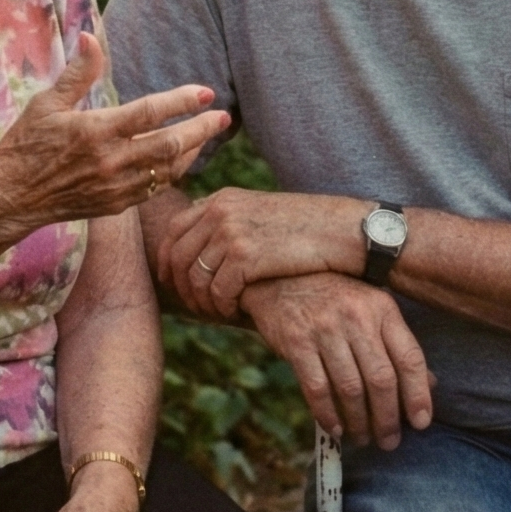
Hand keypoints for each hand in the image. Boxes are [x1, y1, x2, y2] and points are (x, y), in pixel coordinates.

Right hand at [0, 33, 228, 236]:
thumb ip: (77, 73)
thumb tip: (91, 37)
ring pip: (167, 170)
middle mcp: (110, 161)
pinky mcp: (114, 205)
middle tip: (223, 117)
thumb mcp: (46, 104)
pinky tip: (179, 160)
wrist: (11, 197)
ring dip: (191, 152)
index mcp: (96, 131)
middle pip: (170, 145)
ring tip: (207, 135)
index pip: (150, 112)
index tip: (206, 92)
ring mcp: (115, 187)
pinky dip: (172, 173)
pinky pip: (154, 189)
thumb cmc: (25, 145)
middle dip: (201, 130)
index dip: (182, 100)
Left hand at [164, 188, 367, 318]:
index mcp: (221, 198)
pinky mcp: (246, 255)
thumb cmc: (305, 227)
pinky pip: (218, 291)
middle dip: (182, 288)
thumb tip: (200, 249)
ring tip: (220, 313)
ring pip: (196, 278)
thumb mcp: (259, 212)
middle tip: (196, 307)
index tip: (172, 283)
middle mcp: (220, 210)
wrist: (342, 229)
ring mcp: (231, 231)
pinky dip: (224, 307)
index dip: (168, 261)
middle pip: (178, 257)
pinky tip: (237, 312)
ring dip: (204, 302)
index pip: (173, 230)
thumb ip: (228, 222)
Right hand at [243, 272, 433, 449]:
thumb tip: (429, 385)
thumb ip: (397, 345)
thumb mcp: (372, 309)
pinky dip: (328, 414)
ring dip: (359, 422)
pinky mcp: (297, 340)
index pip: (409, 358)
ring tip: (363, 438)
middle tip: (389, 441)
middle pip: (381, 379)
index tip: (421, 423)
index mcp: (382, 309)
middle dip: (388, 418)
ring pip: (350, 388)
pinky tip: (336, 428)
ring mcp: (325, 327)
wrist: (282, 275)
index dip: (418, 395)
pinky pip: (317, 388)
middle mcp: (356, 316)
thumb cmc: (335, 298)